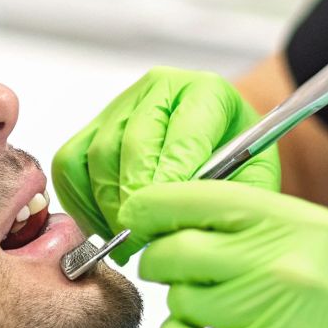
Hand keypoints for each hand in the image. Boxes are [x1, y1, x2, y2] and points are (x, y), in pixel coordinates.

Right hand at [51, 67, 279, 263]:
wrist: (224, 140)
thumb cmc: (241, 158)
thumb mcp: (255, 175)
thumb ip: (230, 196)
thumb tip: (186, 227)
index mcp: (207, 92)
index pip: (181, 135)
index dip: (170, 181)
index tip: (165, 216)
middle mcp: (160, 89)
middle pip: (132, 144)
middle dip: (135, 199)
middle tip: (142, 238)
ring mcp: (122, 104)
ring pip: (98, 155)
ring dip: (108, 205)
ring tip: (128, 238)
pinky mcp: (94, 125)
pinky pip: (71, 163)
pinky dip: (82, 200)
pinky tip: (106, 224)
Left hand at [123, 180, 327, 327]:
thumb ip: (266, 227)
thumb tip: (194, 220)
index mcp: (297, 222)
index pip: (197, 196)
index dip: (155, 205)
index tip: (140, 214)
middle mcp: (277, 263)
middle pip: (175, 249)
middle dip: (163, 257)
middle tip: (170, 266)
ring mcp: (265, 317)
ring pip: (179, 299)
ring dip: (184, 303)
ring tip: (215, 310)